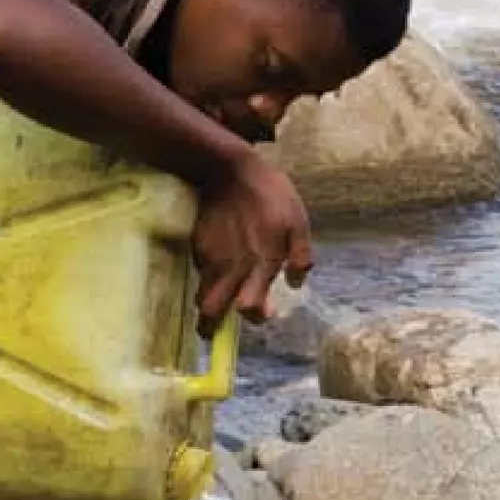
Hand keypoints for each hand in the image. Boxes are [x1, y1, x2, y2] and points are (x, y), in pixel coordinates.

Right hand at [192, 150, 313, 327]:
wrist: (229, 170)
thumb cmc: (270, 195)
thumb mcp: (298, 222)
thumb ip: (301, 257)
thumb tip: (296, 285)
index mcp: (261, 264)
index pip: (249, 308)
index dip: (255, 317)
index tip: (261, 313)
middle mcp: (232, 268)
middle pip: (211, 312)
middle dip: (212, 327)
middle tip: (217, 328)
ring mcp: (211, 259)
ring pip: (200, 297)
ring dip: (207, 305)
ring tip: (216, 301)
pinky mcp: (197, 247)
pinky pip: (199, 273)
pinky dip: (206, 278)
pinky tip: (218, 266)